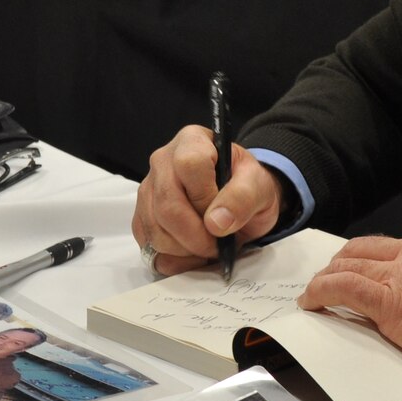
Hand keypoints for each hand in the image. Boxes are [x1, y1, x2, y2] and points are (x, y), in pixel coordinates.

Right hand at [131, 125, 285, 275]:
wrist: (238, 200)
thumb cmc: (247, 187)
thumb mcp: (259, 186)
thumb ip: (243, 198)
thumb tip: (216, 223)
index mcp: (192, 142)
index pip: (189, 166)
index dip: (205, 198)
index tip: (223, 218)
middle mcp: (162, 162)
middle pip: (167, 205)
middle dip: (196, 237)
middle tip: (217, 246)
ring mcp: (148, 190)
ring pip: (155, 230)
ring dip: (185, 251)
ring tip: (207, 247)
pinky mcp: (142, 217)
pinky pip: (149, 245)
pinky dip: (173, 258)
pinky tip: (192, 251)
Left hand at [300, 209, 401, 377]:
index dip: (391, 258)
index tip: (386, 272)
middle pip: (370, 249)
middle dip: (348, 260)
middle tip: (336, 275)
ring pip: (350, 264)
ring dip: (327, 276)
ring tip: (316, 290)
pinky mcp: (391, 302)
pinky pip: (343, 288)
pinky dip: (320, 291)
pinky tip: (311, 302)